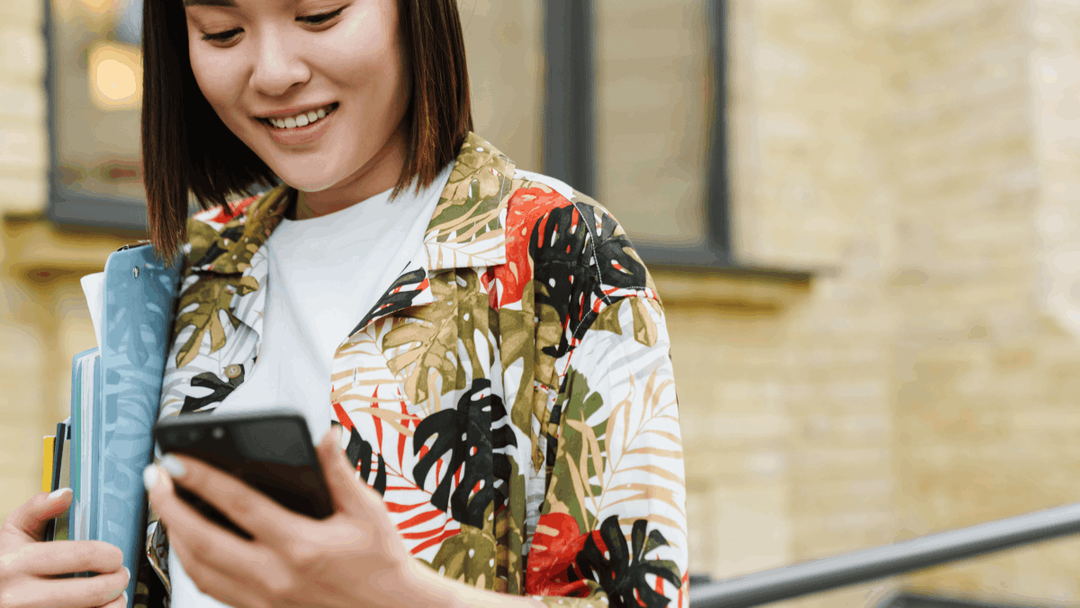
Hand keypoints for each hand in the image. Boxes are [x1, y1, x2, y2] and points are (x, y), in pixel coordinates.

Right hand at [0, 489, 129, 607]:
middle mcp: (19, 596)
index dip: (108, 556)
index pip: (79, 556)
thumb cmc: (2, 566)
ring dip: (113, 604)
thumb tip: (66, 494)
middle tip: (121, 576)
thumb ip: (37, 509)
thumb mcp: (10, 534)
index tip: (116, 556)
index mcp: (17, 563)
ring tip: (114, 595)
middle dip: (117, 582)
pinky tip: (99, 607)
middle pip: (91, 592)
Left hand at [144, 429, 420, 607]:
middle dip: (168, 505)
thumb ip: (339, 471)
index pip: (237, 505)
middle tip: (153, 477)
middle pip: (200, 539)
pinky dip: (191, 562)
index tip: (174, 458)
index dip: (200, 479)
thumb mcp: (368, 511)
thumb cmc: (382, 562)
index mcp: (300, 545)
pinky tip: (188, 541)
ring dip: (173, 535)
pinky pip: (211, 587)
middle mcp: (275, 576)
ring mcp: (263, 599)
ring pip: (198, 568)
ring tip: (165, 504)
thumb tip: (323, 434)